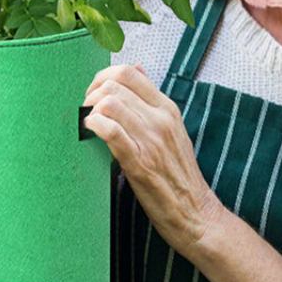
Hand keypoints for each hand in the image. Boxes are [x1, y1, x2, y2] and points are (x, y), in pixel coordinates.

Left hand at [82, 64, 224, 259]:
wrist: (196, 213)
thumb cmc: (178, 173)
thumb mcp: (172, 128)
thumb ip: (152, 101)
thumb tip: (136, 68)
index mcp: (167, 109)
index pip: (129, 72)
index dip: (102, 77)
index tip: (93, 93)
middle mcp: (160, 120)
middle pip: (114, 85)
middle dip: (91, 94)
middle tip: (85, 112)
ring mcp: (151, 141)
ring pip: (110, 104)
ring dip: (90, 110)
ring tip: (88, 125)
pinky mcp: (139, 163)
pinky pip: (111, 132)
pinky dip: (94, 126)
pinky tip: (90, 132)